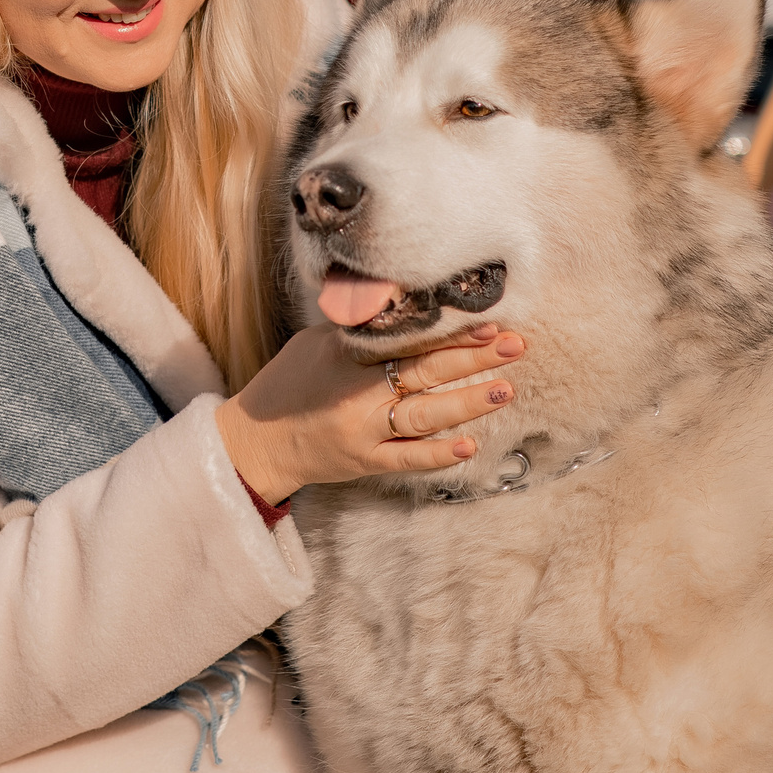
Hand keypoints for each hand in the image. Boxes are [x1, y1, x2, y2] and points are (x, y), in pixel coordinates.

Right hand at [215, 324, 522, 504]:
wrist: (257, 442)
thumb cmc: (288, 385)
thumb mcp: (314, 344)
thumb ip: (357, 332)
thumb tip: (404, 309)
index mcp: (345, 357)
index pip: (408, 341)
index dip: (450, 333)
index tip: (490, 321)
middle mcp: (356, 394)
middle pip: (424, 373)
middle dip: (474, 358)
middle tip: (515, 345)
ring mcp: (363, 432)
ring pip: (423, 416)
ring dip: (467, 402)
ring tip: (506, 389)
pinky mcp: (365, 463)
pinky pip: (407, 460)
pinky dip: (437, 454)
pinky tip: (469, 446)